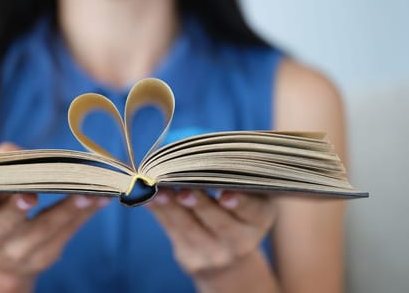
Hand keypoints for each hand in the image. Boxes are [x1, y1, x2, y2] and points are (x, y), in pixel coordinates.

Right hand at [0, 142, 109, 290]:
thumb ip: (0, 169)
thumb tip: (21, 151)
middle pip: (6, 225)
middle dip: (17, 209)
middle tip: (29, 196)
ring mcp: (20, 250)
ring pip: (45, 228)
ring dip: (67, 209)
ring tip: (87, 194)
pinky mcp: (45, 255)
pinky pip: (67, 232)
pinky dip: (85, 213)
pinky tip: (100, 198)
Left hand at [147, 189, 275, 285]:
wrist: (230, 262)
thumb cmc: (235, 214)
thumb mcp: (247, 199)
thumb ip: (230, 177)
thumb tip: (196, 146)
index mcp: (260, 218)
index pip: (253, 209)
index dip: (241, 202)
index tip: (227, 194)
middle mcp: (242, 240)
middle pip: (220, 221)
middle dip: (201, 204)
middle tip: (185, 190)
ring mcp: (216, 254)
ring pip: (190, 227)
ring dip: (172, 207)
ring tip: (159, 191)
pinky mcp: (193, 260)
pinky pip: (173, 232)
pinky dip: (159, 212)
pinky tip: (148, 197)